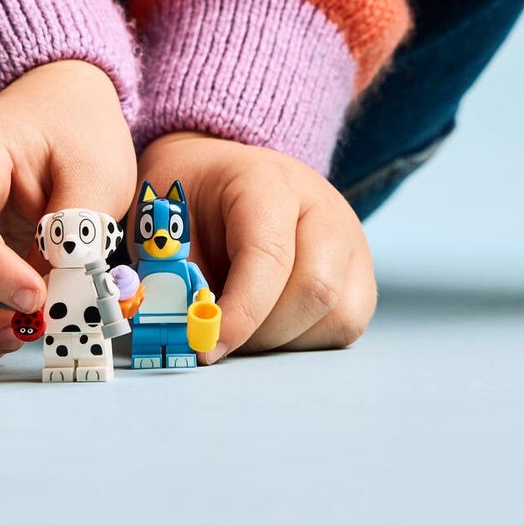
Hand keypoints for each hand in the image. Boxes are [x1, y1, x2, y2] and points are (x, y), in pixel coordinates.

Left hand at [136, 131, 375, 361]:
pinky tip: (269, 324)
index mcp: (268, 181)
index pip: (270, 255)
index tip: (206, 346)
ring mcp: (350, 241)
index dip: (241, 311)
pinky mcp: (359, 275)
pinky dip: (302, 340)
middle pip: (316, 289)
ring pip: (338, 315)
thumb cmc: (190, 203)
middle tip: (219, 335)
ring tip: (243, 326)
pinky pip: (345, 325)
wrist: (220, 178)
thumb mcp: (164, 227)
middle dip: (262, 331)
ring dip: (283, 340)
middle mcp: (324, 208)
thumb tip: (189, 336)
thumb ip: (176, 280)